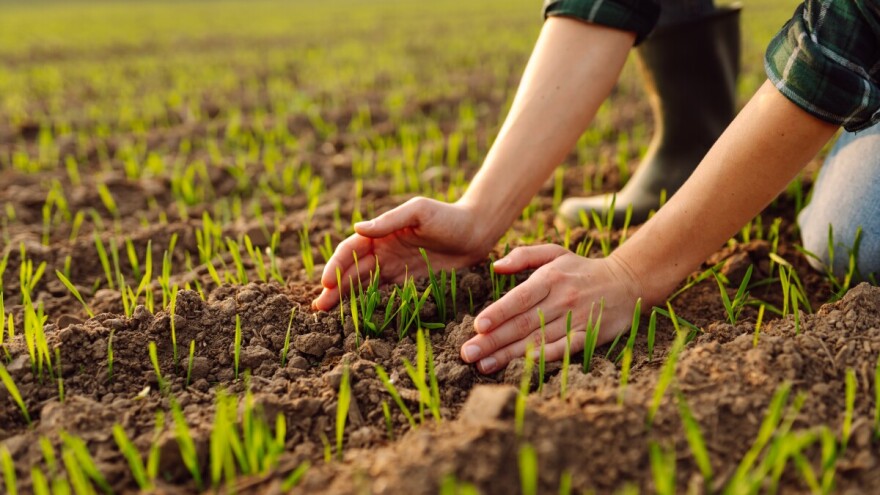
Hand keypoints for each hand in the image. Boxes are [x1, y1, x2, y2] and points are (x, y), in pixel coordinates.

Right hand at [311, 197, 493, 310]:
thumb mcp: (419, 212)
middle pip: (352, 269)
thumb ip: (390, 221)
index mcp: (381, 232)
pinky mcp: (407, 280)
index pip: (351, 250)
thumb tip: (358, 228)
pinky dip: (368, 302)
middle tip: (318, 307)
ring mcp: (394, 266)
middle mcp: (383, 249)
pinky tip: (357, 315)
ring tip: (328, 313)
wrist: (477, 231)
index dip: (337, 266)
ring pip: (363, 283)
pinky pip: (383, 292)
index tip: (327, 283)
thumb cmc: (448, 216)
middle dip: (334, 287)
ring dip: (345, 296)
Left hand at [459, 244, 646, 373]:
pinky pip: (563, 350)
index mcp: (550, 279)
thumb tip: (496, 267)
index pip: (519, 298)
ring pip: (537, 340)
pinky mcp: (588, 336)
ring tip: (484, 365)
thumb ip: (524, 256)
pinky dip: (543, 358)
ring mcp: (575, 320)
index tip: (478, 326)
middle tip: (467, 354)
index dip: (498, 313)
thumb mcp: (555, 253)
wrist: (627, 283)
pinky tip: (523, 366)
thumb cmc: (581, 269)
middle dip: (493, 340)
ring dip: (508, 354)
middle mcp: (561, 300)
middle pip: (522, 324)